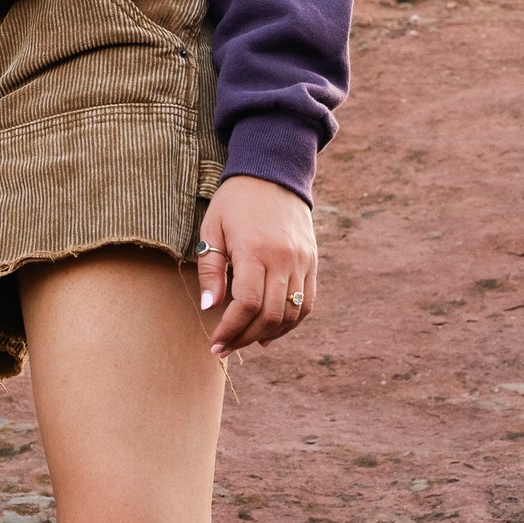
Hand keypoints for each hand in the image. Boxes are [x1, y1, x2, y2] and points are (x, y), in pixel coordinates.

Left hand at [196, 174, 316, 358]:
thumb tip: (210, 306)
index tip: (215, 342)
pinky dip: (290, 322)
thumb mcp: (212, 228)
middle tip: (225, 348)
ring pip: (291, 313)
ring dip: (268, 334)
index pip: (247, 303)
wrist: (273, 174)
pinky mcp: (312, 262)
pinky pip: (307, 303)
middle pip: (270, 314)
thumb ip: (211, 269)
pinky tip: (270, 331)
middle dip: (245, 337)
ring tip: (245, 341)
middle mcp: (283, 259)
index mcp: (255, 249)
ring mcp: (302, 261)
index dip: (231, 329)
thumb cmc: (235, 202)